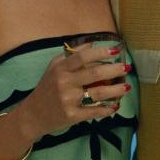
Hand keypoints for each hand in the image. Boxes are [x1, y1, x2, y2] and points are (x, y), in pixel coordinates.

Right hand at [16, 45, 130, 140]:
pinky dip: (107, 109)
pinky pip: (94, 111)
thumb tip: (91, 43)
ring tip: (127, 87)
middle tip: (127, 68)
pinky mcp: (72, 116)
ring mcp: (69, 99)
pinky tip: (115, 106)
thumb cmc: (47, 88)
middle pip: (94, 74)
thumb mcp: (54, 67)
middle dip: (114, 70)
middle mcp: (65, 82)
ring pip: (98, 93)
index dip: (101, 52)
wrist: (32, 115)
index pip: (83, 56)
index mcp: (61, 68)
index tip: (115, 50)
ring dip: (116, 90)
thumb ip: (71, 55)